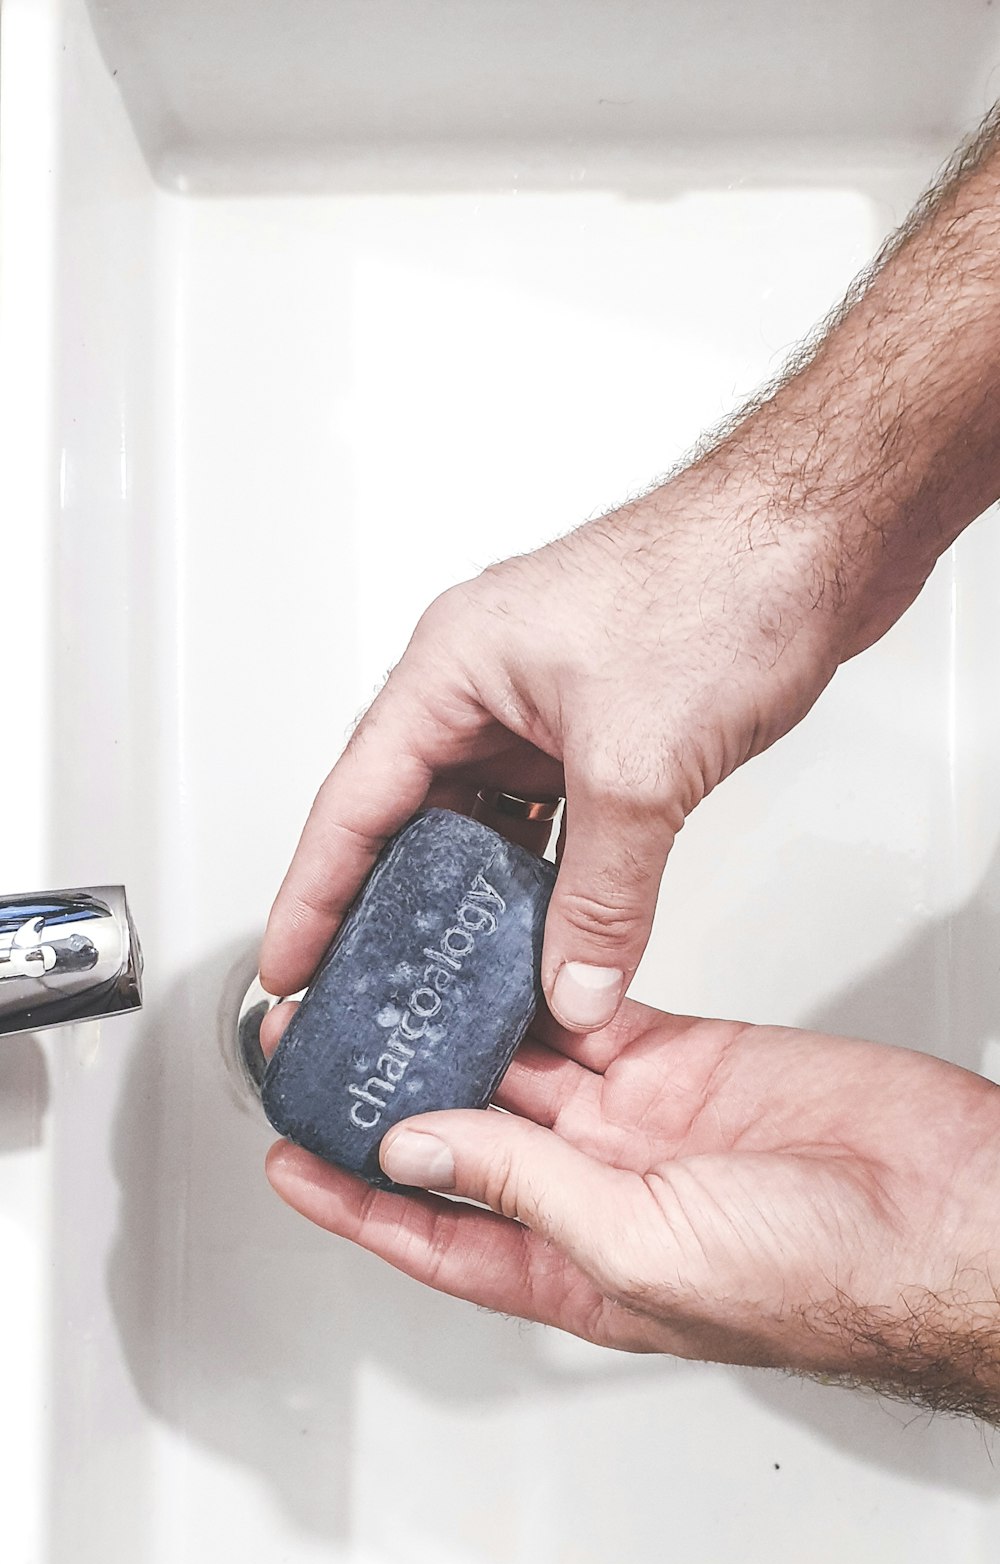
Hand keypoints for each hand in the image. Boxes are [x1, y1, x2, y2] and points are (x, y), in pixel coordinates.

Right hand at [259, 464, 855, 1030]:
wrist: (827, 530)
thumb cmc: (725, 577)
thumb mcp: (639, 767)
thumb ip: (602, 898)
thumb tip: (575, 986)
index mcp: (452, 668)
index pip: (354, 805)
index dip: (314, 896)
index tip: (289, 967)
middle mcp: (486, 686)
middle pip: (411, 823)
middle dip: (392, 915)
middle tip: (370, 997)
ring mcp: (546, 708)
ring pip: (488, 831)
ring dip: (480, 907)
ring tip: (457, 988)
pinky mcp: (606, 727)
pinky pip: (552, 826)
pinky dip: (549, 883)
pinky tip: (550, 938)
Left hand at [266, 1002, 999, 1414]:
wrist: (940, 1213)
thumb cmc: (825, 1281)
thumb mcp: (643, 1250)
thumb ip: (526, 1189)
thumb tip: (417, 1150)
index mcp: (574, 1267)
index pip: (435, 1233)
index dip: (356, 1200)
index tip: (291, 1160)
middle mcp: (594, 1194)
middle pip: (462, 1137)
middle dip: (391, 1095)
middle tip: (324, 1047)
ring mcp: (639, 1122)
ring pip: (519, 1064)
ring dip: (455, 1030)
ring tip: (387, 988)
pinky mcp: (685, 1058)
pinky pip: (590, 1012)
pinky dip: (542, 982)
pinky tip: (491, 955)